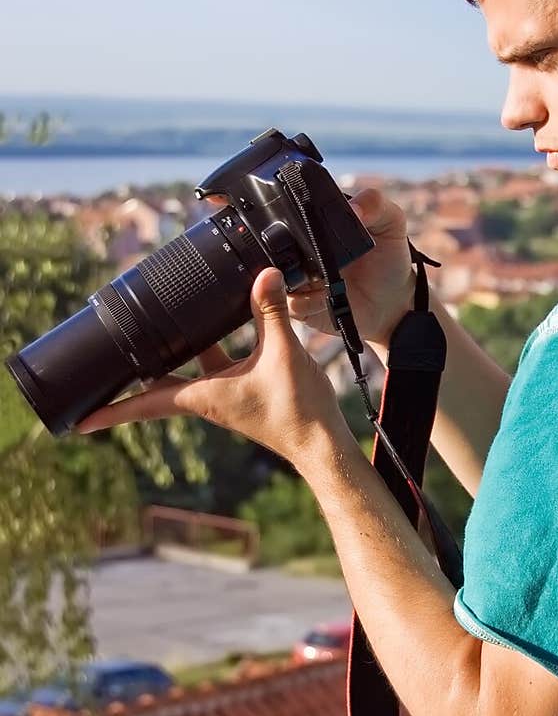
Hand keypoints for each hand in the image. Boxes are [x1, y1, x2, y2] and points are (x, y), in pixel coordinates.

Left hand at [76, 268, 348, 470]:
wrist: (320, 441)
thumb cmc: (298, 409)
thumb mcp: (283, 353)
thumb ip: (271, 311)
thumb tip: (264, 274)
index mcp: (203, 396)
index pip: (146, 403)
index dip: (112, 411)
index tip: (80, 421)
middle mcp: (205, 399)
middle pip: (154, 386)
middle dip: (128, 378)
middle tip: (96, 369)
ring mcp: (221, 395)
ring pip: (183, 369)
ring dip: (166, 353)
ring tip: (145, 330)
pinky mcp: (240, 390)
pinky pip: (211, 364)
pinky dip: (204, 347)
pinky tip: (210, 323)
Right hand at [287, 187, 415, 350]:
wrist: (394, 302)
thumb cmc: (389, 259)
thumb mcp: (390, 222)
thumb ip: (375, 203)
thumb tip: (352, 207)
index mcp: (317, 225)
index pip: (289, 213)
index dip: (291, 215)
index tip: (307, 223)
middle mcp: (302, 250)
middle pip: (277, 244)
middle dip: (289, 249)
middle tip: (315, 255)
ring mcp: (299, 278)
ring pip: (277, 276)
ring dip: (296, 278)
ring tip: (322, 279)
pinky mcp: (302, 305)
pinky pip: (291, 303)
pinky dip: (306, 301)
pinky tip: (326, 297)